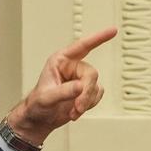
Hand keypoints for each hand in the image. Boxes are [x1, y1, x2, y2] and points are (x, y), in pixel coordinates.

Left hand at [6, 27, 116, 144]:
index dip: (98, 38)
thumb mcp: (46, 98)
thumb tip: (80, 86)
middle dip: (86, 93)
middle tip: (77, 106)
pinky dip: (89, 105)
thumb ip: (64, 91)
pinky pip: (97, 95)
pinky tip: (76, 110)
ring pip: (95, 87)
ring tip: (73, 111)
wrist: (40, 119)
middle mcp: (72, 68)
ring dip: (86, 102)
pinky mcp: (86, 91)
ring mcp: (81, 79)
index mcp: (61, 61)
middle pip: (91, 74)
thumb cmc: (37, 104)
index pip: (82, 46)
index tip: (113, 31)